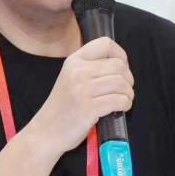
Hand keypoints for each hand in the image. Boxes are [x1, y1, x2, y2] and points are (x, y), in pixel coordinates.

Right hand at [28, 37, 133, 154]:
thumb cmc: (62, 108)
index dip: (120, 55)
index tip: (121, 68)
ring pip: (121, 83)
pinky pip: (119, 100)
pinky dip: (125, 104)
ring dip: (128, 93)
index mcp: (74, 61)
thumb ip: (90, 68)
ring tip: (124, 100)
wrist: (46, 132)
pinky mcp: (89, 108)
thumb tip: (120, 66)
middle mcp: (78, 72)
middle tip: (124, 90)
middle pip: (118, 65)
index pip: (105, 44)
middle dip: (128, 79)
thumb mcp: (70, 78)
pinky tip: (120, 108)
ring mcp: (83, 90)